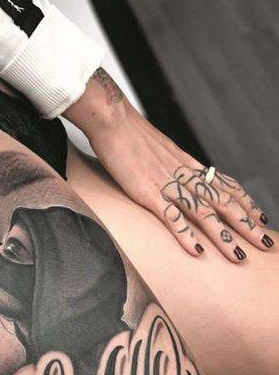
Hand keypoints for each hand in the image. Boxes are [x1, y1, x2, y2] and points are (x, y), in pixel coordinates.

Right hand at [64, 68, 272, 262]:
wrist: (111, 118)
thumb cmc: (127, 134)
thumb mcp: (156, 150)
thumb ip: (168, 164)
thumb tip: (172, 174)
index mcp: (186, 165)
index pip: (224, 185)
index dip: (245, 202)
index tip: (262, 218)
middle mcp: (183, 174)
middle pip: (222, 202)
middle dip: (246, 225)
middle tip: (265, 244)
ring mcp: (167, 183)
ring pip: (203, 212)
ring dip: (222, 236)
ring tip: (239, 256)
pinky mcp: (147, 191)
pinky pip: (170, 216)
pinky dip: (184, 234)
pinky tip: (196, 250)